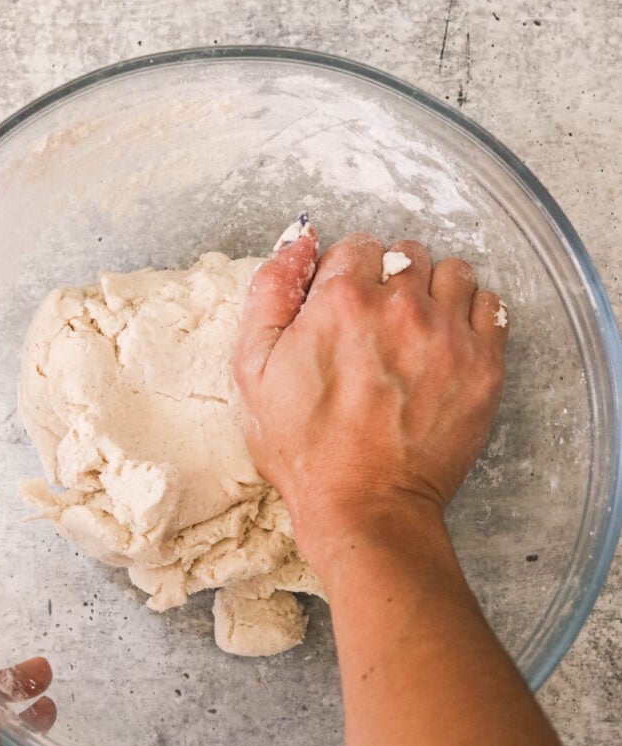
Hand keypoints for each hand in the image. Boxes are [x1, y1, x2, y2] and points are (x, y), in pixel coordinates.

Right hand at [234, 230, 506, 560]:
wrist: (365, 507)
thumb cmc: (304, 448)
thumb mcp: (253, 370)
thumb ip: (270, 292)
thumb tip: (298, 238)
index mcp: (340, 300)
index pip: (358, 245)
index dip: (348, 275)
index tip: (346, 308)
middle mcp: (400, 306)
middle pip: (407, 254)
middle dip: (393, 279)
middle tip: (381, 325)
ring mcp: (447, 335)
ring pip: (453, 272)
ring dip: (436, 291)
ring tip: (419, 330)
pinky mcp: (483, 366)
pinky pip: (492, 305)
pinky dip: (473, 314)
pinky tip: (450, 342)